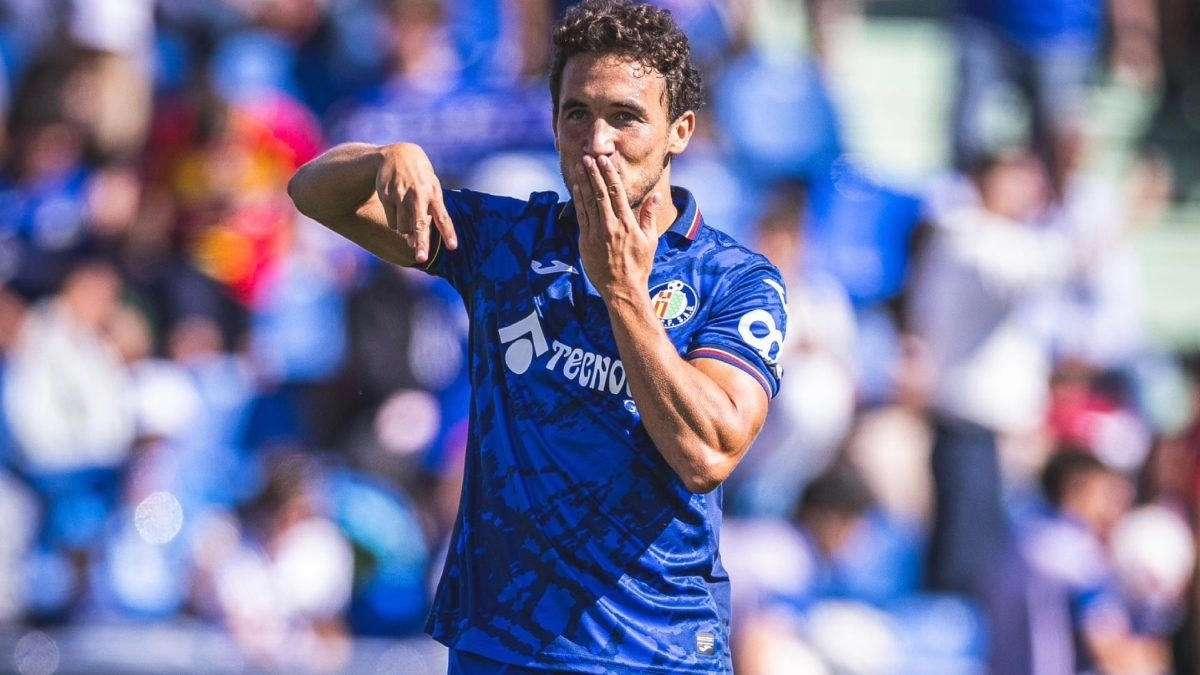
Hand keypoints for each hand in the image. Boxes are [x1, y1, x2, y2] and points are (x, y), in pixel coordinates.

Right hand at [374, 143, 457, 262]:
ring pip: (403, 228)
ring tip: (408, 213)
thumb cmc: (420, 178)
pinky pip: (392, 222)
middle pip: (420, 224)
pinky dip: (395, 221)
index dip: (448, 233)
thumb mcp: (430, 191)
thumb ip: (426, 216)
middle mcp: (418, 196)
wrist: (397, 155)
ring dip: (406, 230)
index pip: (443, 217)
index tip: (453, 247)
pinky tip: (396, 206)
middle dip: (422, 242)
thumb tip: (413, 242)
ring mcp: (401, 195)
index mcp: (434, 194)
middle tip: (421, 258)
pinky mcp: (386, 196)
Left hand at [570, 155, 659, 299]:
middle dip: (593, 173)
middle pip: (599, 193)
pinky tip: (575, 188)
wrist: (622, 289)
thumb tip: (655, 196)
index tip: (605, 161)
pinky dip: (577, 200)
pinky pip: (580, 216)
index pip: (616, 193)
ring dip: (583, 182)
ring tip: (579, 166)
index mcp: (627, 224)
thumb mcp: (650, 240)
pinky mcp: (585, 241)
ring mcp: (596, 233)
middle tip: (588, 157)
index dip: (609, 174)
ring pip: (587, 202)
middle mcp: (610, 226)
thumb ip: (649, 216)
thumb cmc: (639, 266)